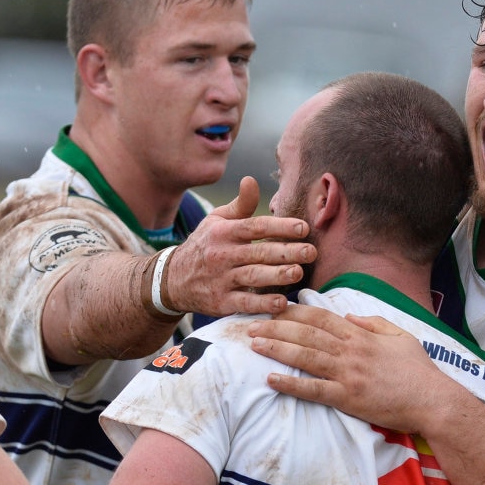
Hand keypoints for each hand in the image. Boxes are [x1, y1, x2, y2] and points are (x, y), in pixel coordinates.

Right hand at [164, 176, 316, 316]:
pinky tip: (282, 302)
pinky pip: (244, 303)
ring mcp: (221, 279)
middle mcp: (222, 255)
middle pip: (259, 252)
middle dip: (287, 252)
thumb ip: (240, 205)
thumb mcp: (216, 221)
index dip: (280, 226)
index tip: (303, 228)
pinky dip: (262, 304)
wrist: (172, 279)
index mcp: (224, 232)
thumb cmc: (204, 246)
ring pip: (253, 277)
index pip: (256, 226)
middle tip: (311, 252)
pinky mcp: (220, 302)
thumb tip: (252, 180)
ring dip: (277, 275)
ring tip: (298, 272)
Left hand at [247, 304, 455, 432]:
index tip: (275, 308)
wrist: (432, 400)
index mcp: (361, 335)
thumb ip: (373, 323)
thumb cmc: (418, 370)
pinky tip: (271, 379)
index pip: (321, 317)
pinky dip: (291, 384)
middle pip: (306, 333)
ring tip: (254, 345)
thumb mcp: (400, 336)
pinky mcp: (347, 398)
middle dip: (276, 327)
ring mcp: (348, 374)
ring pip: (305, 356)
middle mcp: (351, 350)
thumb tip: (349, 316)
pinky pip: (313, 389)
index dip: (295, 311)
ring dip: (277, 349)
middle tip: (251, 325)